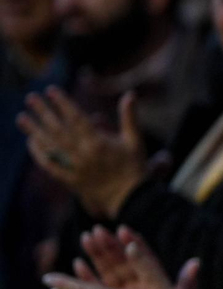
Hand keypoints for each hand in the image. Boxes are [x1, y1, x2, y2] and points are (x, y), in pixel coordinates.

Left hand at [19, 88, 145, 217]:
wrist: (131, 198)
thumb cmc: (134, 167)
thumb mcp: (134, 141)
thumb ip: (129, 117)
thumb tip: (130, 94)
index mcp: (99, 143)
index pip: (76, 118)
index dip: (63, 103)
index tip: (51, 90)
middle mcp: (83, 154)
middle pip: (58, 130)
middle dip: (43, 112)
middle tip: (31, 98)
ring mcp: (75, 168)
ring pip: (50, 146)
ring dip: (34, 131)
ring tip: (21, 117)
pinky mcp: (70, 180)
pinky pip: (50, 165)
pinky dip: (39, 154)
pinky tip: (31, 142)